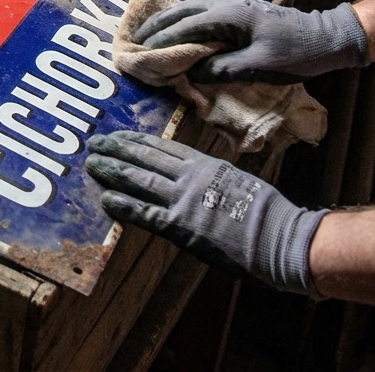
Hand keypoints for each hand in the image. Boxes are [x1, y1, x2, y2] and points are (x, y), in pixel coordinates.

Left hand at [86, 131, 326, 295]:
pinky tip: (105, 199)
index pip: (164, 147)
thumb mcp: (239, 182)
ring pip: (140, 179)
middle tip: (94, 143)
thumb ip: (214, 179)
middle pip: (146, 158)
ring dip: (113, 171)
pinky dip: (124, 205)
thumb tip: (198, 180)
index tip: (119, 135)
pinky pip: (145, 213)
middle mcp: (192, 177)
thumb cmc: (269, 215)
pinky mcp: (182, 227)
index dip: (138, 141)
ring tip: (91, 163)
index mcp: (207, 165)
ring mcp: (185, 201)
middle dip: (117, 149)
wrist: (282, 238)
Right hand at [134, 0, 368, 82]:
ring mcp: (234, 6)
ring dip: (168, 22)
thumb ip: (222, 69)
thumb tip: (191, 73)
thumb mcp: (260, 65)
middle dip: (156, 26)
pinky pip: (203, 14)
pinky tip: (177, 32)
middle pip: (182, 12)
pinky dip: (184, 22)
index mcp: (229, 16)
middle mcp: (227, 6)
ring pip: (191, 10)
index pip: (185, 27)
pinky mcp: (240, 12)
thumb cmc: (297, 53)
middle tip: (134, 40)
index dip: (160, 41)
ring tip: (148, 35)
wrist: (329, 37)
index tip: (140, 52)